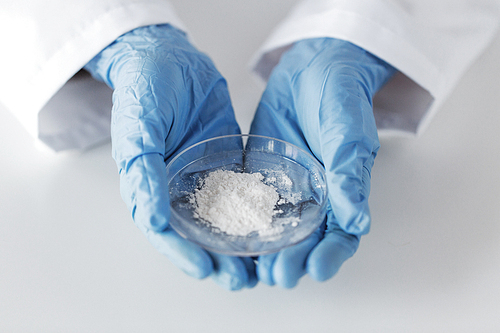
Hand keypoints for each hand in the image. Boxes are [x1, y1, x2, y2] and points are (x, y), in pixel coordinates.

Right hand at [84, 24, 256, 289]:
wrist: (170, 57)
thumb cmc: (145, 87)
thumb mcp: (138, 126)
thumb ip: (143, 170)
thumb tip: (152, 218)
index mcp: (150, 184)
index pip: (165, 230)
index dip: (183, 254)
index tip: (206, 270)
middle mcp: (177, 187)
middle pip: (197, 233)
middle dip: (218, 259)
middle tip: (243, 278)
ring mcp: (203, 176)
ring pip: (222, 219)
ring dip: (239, 243)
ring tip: (262, 264)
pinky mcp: (226, 162)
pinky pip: (242, 191)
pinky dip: (254, 212)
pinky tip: (273, 225)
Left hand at [250, 38, 395, 287]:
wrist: (313, 68)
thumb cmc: (341, 96)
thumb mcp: (348, 132)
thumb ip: (349, 174)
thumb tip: (358, 221)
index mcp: (342, 191)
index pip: (340, 234)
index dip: (331, 255)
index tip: (316, 270)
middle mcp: (314, 196)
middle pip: (306, 240)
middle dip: (294, 261)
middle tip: (278, 275)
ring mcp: (285, 188)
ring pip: (276, 229)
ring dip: (266, 251)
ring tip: (252, 267)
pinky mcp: (259, 175)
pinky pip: (249, 203)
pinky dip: (241, 222)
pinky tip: (228, 234)